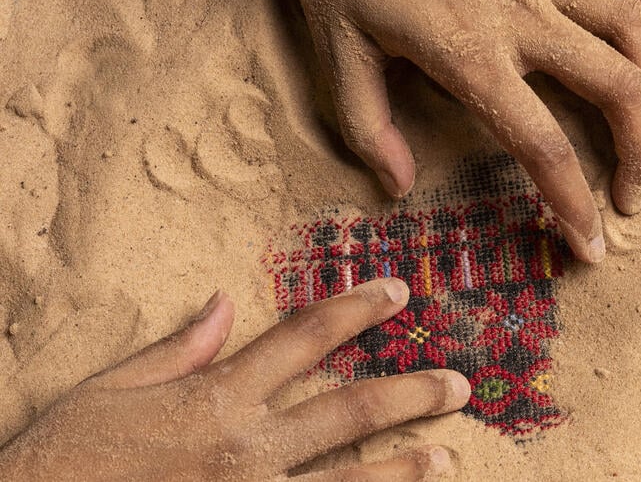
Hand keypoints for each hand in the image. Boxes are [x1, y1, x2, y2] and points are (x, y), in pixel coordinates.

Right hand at [0, 279, 468, 480]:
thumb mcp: (111, 390)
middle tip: (456, 384)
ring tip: (444, 454)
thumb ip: (177, 347)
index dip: (356, 309)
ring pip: (348, 480)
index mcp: (217, 396)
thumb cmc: (66, 460)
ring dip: (402, 467)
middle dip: (408, 392)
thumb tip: (225, 303)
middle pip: (347, 410)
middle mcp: (248, 447)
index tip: (396, 294)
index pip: (303, 336)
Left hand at [288, 0, 640, 263]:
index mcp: (470, 55)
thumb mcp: (340, 55)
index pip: (543, 145)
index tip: (589, 244)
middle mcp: (520, 14)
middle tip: (632, 192)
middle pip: (616, 86)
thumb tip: (399, 186)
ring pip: (629, 26)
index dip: (572, 203)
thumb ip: (369, 127)